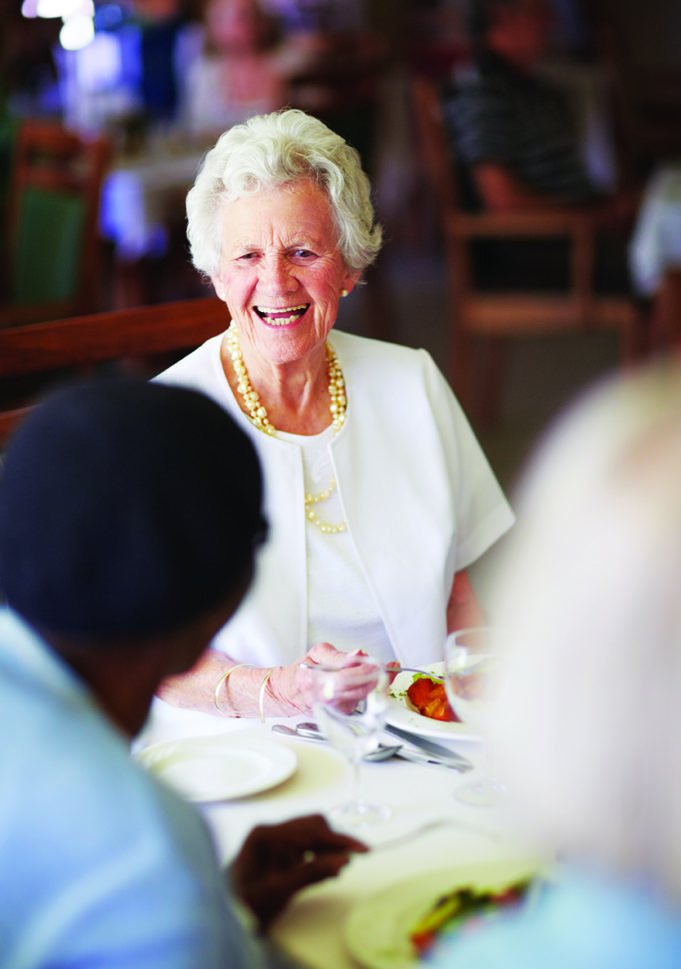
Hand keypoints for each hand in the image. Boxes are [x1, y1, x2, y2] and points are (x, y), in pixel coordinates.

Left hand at [232, 814, 367, 929]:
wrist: (223, 916)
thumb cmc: (245, 904)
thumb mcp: (279, 891)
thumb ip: (312, 873)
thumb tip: (344, 860)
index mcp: (266, 835)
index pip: (311, 830)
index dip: (340, 839)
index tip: (364, 849)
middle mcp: (270, 831)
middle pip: (313, 826)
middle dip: (333, 842)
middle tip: (347, 864)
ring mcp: (272, 839)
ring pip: (311, 834)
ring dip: (326, 849)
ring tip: (335, 871)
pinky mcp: (277, 850)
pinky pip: (304, 845)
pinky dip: (317, 856)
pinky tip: (324, 870)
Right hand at [270, 642, 377, 713]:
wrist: (291, 692)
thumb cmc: (303, 672)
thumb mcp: (317, 654)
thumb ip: (339, 655)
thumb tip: (358, 654)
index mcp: (317, 681)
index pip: (346, 679)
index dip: (364, 671)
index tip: (377, 664)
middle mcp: (326, 699)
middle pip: (359, 690)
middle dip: (376, 677)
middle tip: (381, 666)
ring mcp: (335, 709)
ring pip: (363, 696)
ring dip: (374, 683)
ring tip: (372, 671)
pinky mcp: (341, 714)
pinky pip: (360, 701)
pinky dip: (366, 690)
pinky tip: (362, 682)